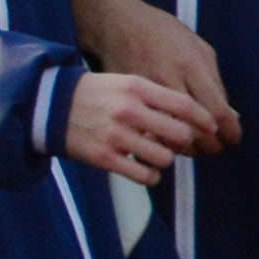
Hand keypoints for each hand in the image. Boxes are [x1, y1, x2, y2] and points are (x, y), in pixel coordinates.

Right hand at [64, 69, 219, 181]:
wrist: (46, 105)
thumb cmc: (94, 94)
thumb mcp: (124, 82)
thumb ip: (157, 95)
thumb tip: (198, 113)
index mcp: (136, 87)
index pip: (185, 105)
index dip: (205, 120)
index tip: (212, 128)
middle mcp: (128, 110)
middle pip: (181, 134)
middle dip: (187, 142)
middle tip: (181, 143)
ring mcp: (116, 134)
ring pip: (166, 157)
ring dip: (166, 159)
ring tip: (156, 154)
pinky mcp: (104, 157)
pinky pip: (145, 175)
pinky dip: (150, 175)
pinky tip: (144, 167)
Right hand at [74, 0, 236, 147]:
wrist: (113, 22)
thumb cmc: (162, 33)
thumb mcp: (198, 48)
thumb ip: (215, 83)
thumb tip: (231, 116)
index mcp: (188, 66)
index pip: (216, 113)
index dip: (229, 132)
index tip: (232, 138)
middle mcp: (165, 81)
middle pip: (194, 130)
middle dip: (210, 146)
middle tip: (215, 146)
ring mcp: (141, 93)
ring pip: (168, 137)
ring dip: (187, 149)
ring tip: (194, 145)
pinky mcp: (123, 99)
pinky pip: (144, 134)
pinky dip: (160, 145)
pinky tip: (168, 141)